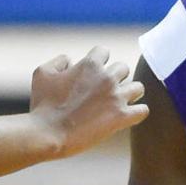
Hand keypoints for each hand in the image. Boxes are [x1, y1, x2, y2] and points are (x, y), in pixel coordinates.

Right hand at [29, 46, 147, 156]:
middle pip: (123, 68)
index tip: (93, 73)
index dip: (99, 61)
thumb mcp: (42, 73)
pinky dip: (138, 112)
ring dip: (131, 93)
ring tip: (121, 102)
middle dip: (116, 77)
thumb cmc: (42, 104)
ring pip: (138, 88)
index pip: (104, 51)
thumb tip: (70, 60)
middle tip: (106, 91)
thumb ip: (59, 61)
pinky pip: (143, 111)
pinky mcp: (121, 117)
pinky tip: (129, 116)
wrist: (48, 133)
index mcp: (90, 64)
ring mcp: (116, 97)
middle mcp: (107, 77)